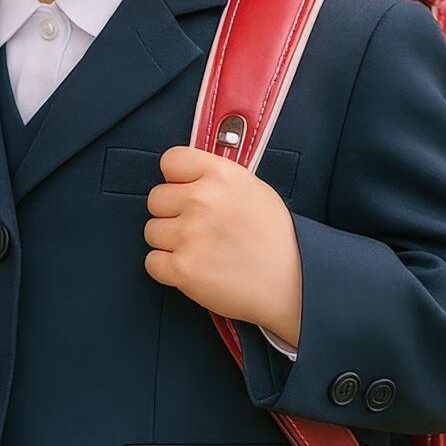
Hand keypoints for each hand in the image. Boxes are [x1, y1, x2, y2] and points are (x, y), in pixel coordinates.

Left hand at [144, 145, 301, 345]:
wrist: (294, 285)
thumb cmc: (276, 238)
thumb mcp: (253, 189)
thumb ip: (216, 177)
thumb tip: (185, 176)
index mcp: (220, 174)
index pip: (170, 160)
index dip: (176, 179)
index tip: (186, 192)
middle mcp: (202, 199)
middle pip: (156, 198)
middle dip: (172, 214)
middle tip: (197, 229)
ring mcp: (190, 234)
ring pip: (151, 231)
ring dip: (169, 242)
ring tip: (199, 250)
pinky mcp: (183, 269)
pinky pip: (151, 262)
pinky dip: (167, 269)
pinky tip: (193, 268)